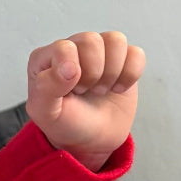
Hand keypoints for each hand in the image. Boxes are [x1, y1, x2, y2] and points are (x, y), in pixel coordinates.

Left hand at [26, 31, 144, 170]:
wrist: (90, 140)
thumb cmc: (63, 123)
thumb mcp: (45, 112)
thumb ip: (47, 87)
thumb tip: (71, 68)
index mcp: (44, 58)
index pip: (64, 47)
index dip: (73, 71)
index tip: (72, 91)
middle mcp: (70, 48)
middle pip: (91, 40)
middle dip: (93, 73)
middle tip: (86, 91)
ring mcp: (97, 52)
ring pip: (115, 40)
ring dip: (112, 71)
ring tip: (100, 89)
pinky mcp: (121, 61)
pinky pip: (136, 53)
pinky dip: (131, 74)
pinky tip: (117, 88)